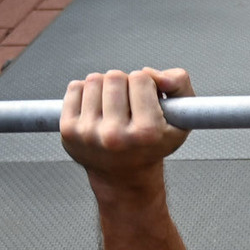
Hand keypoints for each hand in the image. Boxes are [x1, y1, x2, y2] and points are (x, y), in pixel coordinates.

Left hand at [61, 68, 192, 192]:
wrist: (124, 177)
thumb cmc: (152, 146)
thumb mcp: (181, 118)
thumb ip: (179, 85)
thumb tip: (150, 72)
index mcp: (146, 132)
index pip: (141, 78)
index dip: (146, 85)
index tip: (146, 101)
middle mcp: (115, 136)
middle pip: (115, 76)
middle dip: (124, 84)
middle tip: (128, 104)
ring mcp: (89, 134)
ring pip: (94, 79)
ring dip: (104, 87)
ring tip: (112, 106)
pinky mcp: (69, 131)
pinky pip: (74, 88)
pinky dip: (86, 92)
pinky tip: (96, 109)